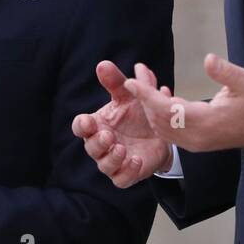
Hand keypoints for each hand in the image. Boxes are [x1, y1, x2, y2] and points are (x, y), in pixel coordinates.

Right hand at [73, 62, 172, 188]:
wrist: (162, 133)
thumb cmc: (137, 113)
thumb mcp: (129, 95)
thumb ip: (116, 81)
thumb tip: (103, 64)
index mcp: (98, 124)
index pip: (81, 126)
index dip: (82, 125)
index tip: (89, 122)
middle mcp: (102, 144)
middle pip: (90, 147)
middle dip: (97, 142)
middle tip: (108, 135)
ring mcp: (114, 160)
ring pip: (104, 165)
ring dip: (111, 158)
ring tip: (122, 148)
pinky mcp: (128, 173)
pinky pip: (121, 179)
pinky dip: (126, 172)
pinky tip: (135, 160)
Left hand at [125, 53, 243, 153]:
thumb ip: (225, 72)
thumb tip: (208, 59)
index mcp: (205, 122)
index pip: (167, 110)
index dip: (147, 96)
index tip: (130, 82)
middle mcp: (194, 137)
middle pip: (158, 119)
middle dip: (144, 97)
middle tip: (137, 74)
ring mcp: (193, 143)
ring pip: (160, 126)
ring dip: (149, 106)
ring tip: (144, 82)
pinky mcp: (193, 143)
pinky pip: (168, 131)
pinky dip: (158, 115)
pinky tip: (161, 96)